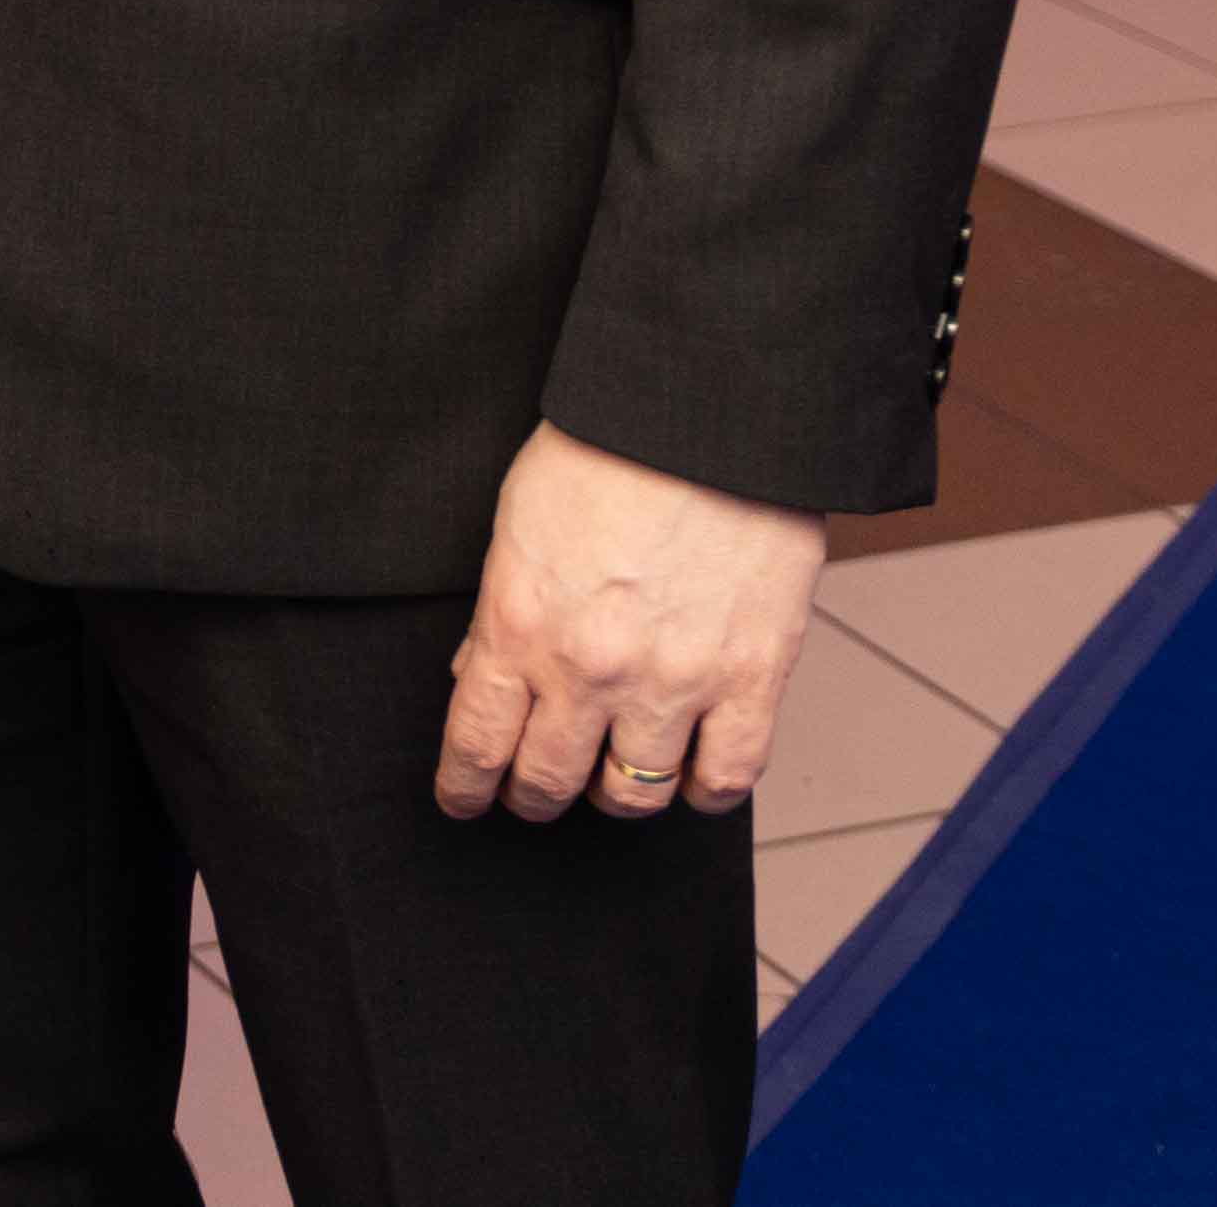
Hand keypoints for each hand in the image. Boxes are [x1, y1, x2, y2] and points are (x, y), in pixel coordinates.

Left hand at [434, 421, 826, 821]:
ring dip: (615, 797)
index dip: (466, 788)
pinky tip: (689, 773)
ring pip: (635, 796)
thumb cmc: (606, 452)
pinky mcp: (752, 679)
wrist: (708, 415)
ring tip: (613, 778)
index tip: (464, 801)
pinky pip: (727, 778)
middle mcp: (591, 669)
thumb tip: (479, 675)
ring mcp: (675, 681)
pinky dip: (703, 791)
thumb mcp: (517, 524)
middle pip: (549, 782)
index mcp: (520, 625)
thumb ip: (499, 612)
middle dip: (531, 796)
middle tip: (534, 790)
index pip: (477, 745)